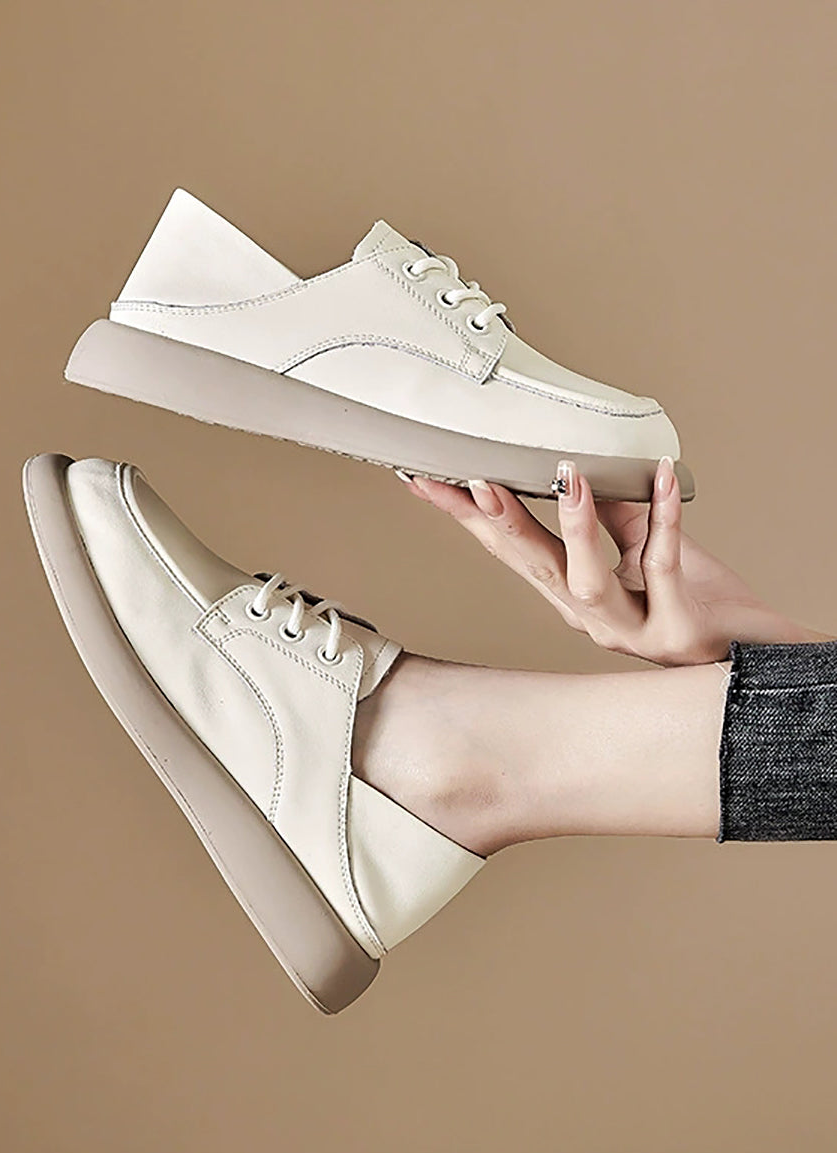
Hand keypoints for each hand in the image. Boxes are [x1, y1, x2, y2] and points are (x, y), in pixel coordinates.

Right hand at [399, 457, 829, 665]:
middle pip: (532, 566)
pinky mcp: (675, 630)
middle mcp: (590, 617)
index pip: (509, 550)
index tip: (426, 480)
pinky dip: (663, 516)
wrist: (754, 656)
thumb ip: (616, 515)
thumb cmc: (702, 602)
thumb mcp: (646, 548)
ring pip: (587, 581)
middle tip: (472, 479)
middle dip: (498, 522)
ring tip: (567, 477)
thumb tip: (584, 467)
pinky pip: (663, 566)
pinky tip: (662, 474)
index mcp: (574, 595)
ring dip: (573, 529)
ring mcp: (630, 630)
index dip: (466, 518)